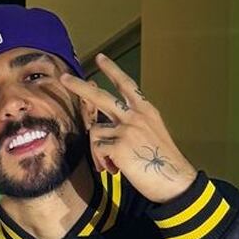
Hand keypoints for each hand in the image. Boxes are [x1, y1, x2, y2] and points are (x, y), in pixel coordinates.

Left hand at [60, 53, 195, 203]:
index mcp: (146, 111)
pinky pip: (98, 150)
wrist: (175, 181)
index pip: (126, 85)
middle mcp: (135, 116)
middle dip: (79, 87)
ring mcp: (126, 129)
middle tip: (63, 79)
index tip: (100, 58)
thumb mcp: (152, 133)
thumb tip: (106, 127)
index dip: (113, 70)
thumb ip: (132, 125)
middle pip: (100, 96)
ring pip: (95, 133)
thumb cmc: (162, 162)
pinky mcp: (119, 146)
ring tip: (112, 165)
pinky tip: (116, 170)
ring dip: (99, 151)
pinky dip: (103, 162)